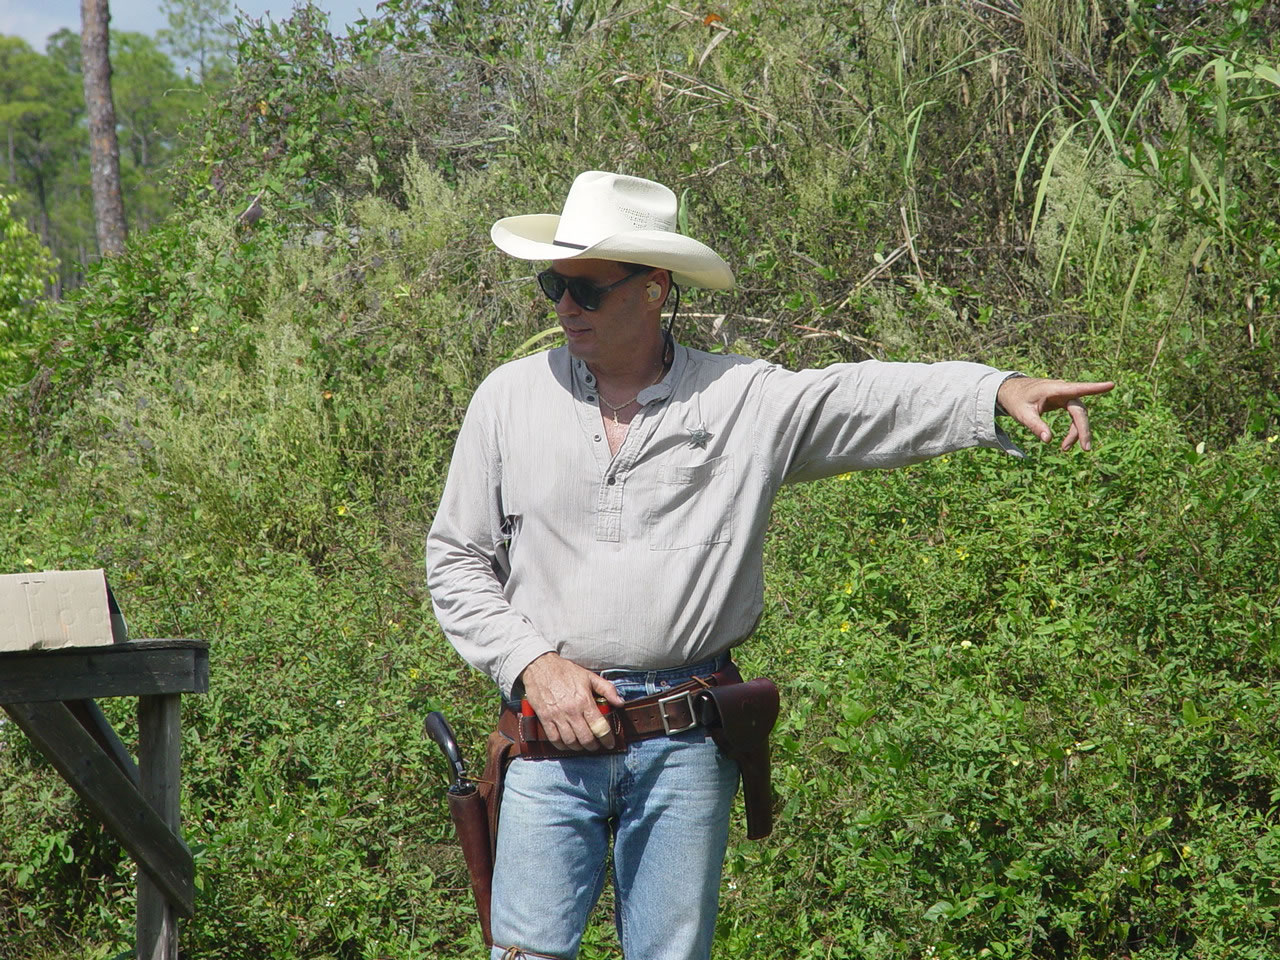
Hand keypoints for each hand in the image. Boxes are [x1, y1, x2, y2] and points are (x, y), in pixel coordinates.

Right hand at [519, 652, 625, 750]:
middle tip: (596, 746)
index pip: (599, 726)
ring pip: (570, 741)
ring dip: (578, 747)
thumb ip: (607, 689)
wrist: (540, 666)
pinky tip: (567, 744)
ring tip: (582, 745)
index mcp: (584, 700)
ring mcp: (557, 715)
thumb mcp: (590, 676)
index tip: (609, 744)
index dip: (607, 739)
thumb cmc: (565, 671)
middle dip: (593, 746)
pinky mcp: (544, 718)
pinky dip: (562, 746)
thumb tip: (620, 703)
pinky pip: (554, 739)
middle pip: (585, 738)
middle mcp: (571, 710)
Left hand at [996, 376, 1114, 451]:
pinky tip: (1067, 442)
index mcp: (1054, 389)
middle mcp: (1063, 390)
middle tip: (1085, 449)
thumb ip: (1035, 426)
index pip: (1077, 389)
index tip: (1111, 385)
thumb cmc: (1016, 400)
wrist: (1010, 391)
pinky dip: (1073, 429)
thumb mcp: (1022, 414)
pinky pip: (1074, 415)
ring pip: (1078, 414)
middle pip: (1079, 410)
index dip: (1095, 388)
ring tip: (1065, 449)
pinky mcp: (1063, 401)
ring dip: (1076, 432)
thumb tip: (1048, 440)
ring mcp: (1064, 396)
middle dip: (1083, 429)